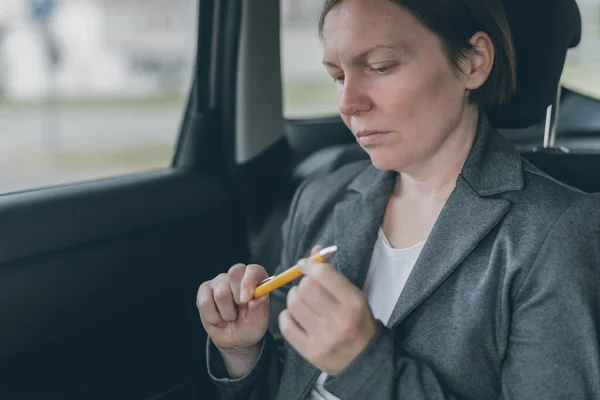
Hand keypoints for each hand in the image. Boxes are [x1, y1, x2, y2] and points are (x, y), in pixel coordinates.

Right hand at [197, 263, 269, 371]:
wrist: (234, 339)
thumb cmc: (250, 326)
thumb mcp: (259, 321)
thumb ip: (260, 307)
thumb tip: (260, 295)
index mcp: (256, 279)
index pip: (254, 270)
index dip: (250, 281)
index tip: (247, 299)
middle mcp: (238, 276)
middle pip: (235, 272)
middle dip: (237, 297)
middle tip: (241, 310)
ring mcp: (220, 281)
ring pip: (221, 293)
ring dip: (227, 313)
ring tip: (231, 317)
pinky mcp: (204, 290)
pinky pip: (205, 302)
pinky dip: (213, 317)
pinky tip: (218, 319)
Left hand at [278, 245, 377, 374]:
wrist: (364, 360)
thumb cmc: (357, 321)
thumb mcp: (353, 295)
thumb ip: (333, 273)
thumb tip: (315, 249)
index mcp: (354, 302)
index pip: (324, 274)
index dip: (310, 264)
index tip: (305, 265)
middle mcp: (340, 320)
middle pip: (306, 287)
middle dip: (302, 282)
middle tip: (306, 287)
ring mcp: (324, 337)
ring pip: (294, 304)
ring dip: (293, 298)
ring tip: (301, 301)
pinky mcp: (310, 351)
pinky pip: (286, 325)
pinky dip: (287, 316)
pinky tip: (295, 316)